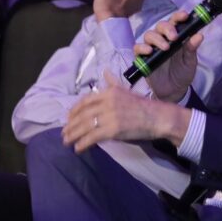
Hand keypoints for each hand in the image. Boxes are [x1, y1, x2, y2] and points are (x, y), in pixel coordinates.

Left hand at [62, 72, 190, 152]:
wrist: (158, 117)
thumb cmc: (143, 106)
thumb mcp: (126, 90)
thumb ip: (113, 83)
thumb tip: (105, 72)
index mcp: (109, 92)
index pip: (85, 101)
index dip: (73, 111)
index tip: (68, 119)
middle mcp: (107, 102)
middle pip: (82, 114)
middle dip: (70, 125)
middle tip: (64, 133)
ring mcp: (110, 116)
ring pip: (84, 126)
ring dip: (73, 135)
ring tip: (67, 142)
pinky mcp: (113, 130)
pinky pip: (92, 137)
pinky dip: (83, 144)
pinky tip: (78, 148)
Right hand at [134, 11, 202, 101]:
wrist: (175, 91)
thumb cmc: (183, 72)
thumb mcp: (190, 61)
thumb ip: (192, 48)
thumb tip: (199, 35)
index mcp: (175, 36)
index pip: (175, 21)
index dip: (178, 16)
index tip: (185, 15)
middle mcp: (162, 39)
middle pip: (160, 26)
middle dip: (167, 28)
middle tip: (174, 37)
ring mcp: (152, 48)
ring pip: (149, 35)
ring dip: (157, 39)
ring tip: (166, 47)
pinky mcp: (143, 58)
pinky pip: (138, 48)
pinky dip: (142, 48)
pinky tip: (149, 51)